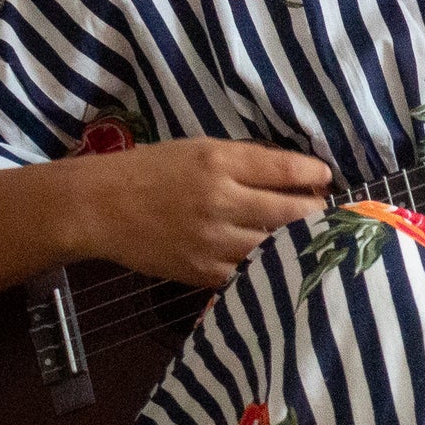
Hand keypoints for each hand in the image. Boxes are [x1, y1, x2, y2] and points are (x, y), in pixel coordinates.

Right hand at [68, 138, 331, 287]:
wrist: (98, 207)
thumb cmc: (152, 171)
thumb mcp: (200, 149)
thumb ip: (246, 160)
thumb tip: (297, 170)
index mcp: (219, 163)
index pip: (287, 168)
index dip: (316, 174)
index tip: (326, 177)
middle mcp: (220, 201)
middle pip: (293, 211)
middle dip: (317, 211)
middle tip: (325, 210)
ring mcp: (212, 241)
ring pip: (278, 247)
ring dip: (301, 242)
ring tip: (311, 237)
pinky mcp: (203, 273)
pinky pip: (252, 275)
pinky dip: (271, 268)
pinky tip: (281, 262)